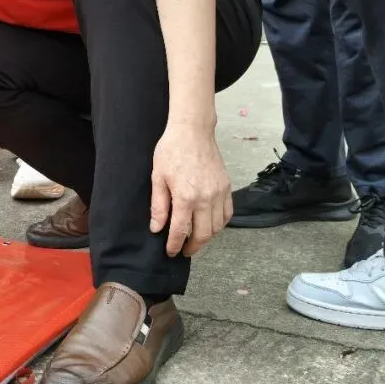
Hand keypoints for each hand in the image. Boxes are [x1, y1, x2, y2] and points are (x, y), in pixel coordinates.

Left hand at [149, 124, 231, 257]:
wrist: (192, 131)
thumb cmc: (171, 151)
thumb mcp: (158, 177)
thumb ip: (159, 206)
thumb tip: (157, 228)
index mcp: (185, 196)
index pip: (181, 231)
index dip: (174, 245)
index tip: (171, 252)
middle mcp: (206, 198)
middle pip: (203, 234)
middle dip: (193, 247)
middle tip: (184, 251)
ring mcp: (219, 193)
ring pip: (217, 227)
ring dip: (207, 237)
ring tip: (195, 239)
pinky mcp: (227, 187)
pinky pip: (227, 214)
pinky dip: (220, 224)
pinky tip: (210, 225)